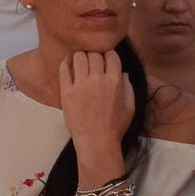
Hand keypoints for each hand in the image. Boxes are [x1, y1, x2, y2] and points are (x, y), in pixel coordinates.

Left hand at [57, 51, 134, 173]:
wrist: (96, 141)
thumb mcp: (130, 107)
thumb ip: (128, 87)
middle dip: (95, 55)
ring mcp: (81, 84)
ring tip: (80, 62)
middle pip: (94, 54)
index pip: (111, 55)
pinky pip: (64, 69)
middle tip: (92, 61)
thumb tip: (123, 73)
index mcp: (115, 81)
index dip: (108, 54)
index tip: (105, 58)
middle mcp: (98, 79)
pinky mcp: (67, 90)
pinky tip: (68, 63)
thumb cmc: (115, 126)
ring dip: (81, 57)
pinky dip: (66, 62)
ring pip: (79, 57)